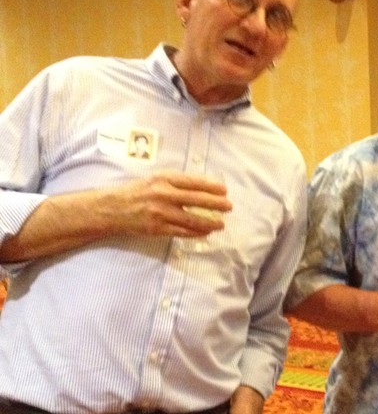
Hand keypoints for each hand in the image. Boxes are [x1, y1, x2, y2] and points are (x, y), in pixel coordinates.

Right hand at [113, 170, 231, 237]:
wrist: (112, 208)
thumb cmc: (137, 192)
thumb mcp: (155, 180)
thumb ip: (176, 183)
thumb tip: (203, 187)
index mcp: (163, 179)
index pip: (193, 182)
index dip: (211, 186)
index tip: (224, 190)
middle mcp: (162, 194)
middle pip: (196, 200)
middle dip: (216, 204)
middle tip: (229, 207)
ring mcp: (160, 213)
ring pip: (191, 219)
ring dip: (210, 223)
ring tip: (221, 224)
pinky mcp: (157, 228)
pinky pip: (182, 232)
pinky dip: (196, 233)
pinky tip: (206, 233)